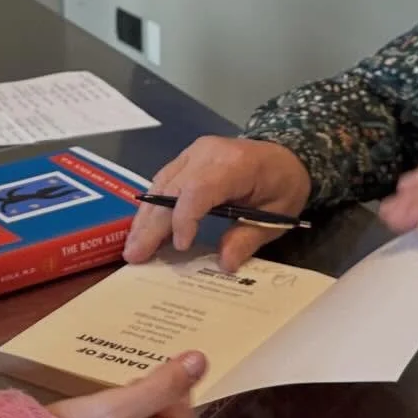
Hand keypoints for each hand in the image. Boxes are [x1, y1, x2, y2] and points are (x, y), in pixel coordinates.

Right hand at [50, 351, 206, 417]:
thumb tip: (201, 360)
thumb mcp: (119, 407)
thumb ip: (162, 384)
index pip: (181, 407)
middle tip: (112, 400)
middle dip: (143, 401)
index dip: (155, 390)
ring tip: (103, 408)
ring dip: (130, 410)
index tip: (125, 388)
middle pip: (168, 417)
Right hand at [123, 136, 310, 272]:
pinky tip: (143, 230)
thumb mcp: (277, 215)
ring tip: (132, 248)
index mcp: (234, 164)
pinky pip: (163, 181)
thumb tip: (225, 264)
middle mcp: (206, 153)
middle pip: (171, 189)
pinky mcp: (185, 159)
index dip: (184, 218)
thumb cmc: (283, 183)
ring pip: (160, 184)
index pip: (198, 189)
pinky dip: (152, 207)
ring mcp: (192, 153)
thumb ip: (248, 238)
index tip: (180, 247)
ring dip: (145, 218)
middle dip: (151, 225)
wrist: (284, 153)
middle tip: (135, 255)